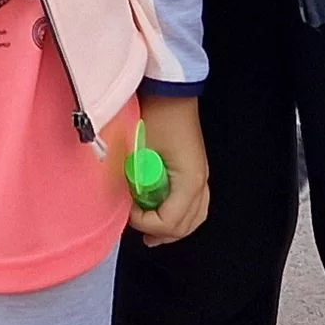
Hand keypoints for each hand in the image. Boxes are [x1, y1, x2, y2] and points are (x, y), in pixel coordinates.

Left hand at [126, 97, 212, 245]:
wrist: (170, 92)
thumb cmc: (156, 117)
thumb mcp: (140, 152)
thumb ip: (133, 180)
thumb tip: (122, 199)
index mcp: (189, 182)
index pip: (168, 221)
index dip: (144, 222)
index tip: (126, 212)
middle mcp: (200, 183)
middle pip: (185, 225)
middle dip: (160, 232)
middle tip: (138, 231)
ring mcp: (201, 176)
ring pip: (194, 217)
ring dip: (172, 228)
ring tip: (152, 233)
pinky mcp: (196, 170)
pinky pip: (195, 203)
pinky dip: (179, 214)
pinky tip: (164, 213)